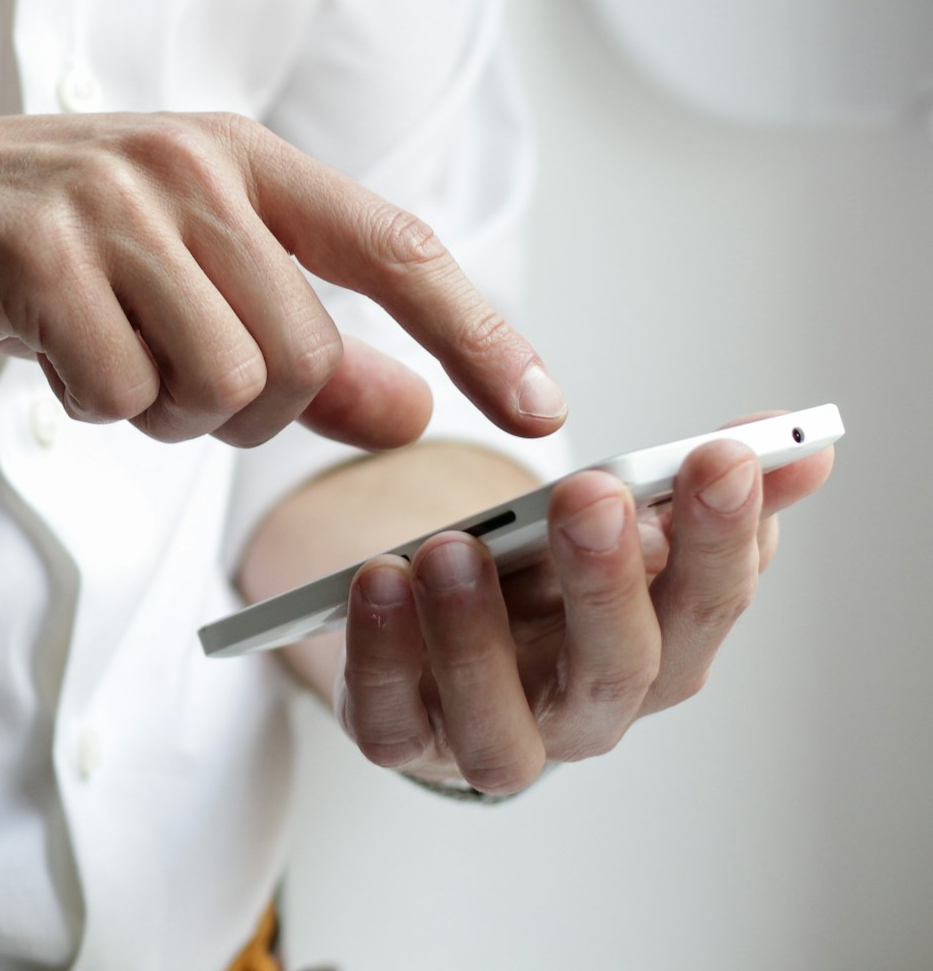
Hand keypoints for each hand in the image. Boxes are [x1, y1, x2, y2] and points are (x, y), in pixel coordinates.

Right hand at [0, 112, 566, 449]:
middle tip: (153, 379)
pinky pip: (120, 394)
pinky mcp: (36, 251)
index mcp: (233, 154)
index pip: (395, 248)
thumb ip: (294, 340)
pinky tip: (38, 353)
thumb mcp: (165, 280)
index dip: (478, 333)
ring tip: (92, 357)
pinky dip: (86, 407)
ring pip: (221, 384)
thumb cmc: (12, 251)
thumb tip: (410, 409)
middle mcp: (186, 162)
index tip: (541, 410)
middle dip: (239, 410)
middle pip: (301, 355)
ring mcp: (110, 200)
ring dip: (157, 411)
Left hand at [333, 417, 835, 792]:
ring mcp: (492, 736)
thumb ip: (696, 488)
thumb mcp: (617, 528)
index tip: (720, 455)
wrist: (440, 639)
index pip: (708, 605)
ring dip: (476, 635)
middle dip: (608, 581)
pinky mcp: (404, 740)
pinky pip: (390, 722)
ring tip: (452, 548)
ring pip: (500, 724)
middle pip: (617, 670)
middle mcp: (586, 712)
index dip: (722, 537)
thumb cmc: (543, 585)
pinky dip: (381, 657)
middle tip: (591, 495)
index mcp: (658, 652)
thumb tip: (804, 441)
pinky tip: (378, 581)